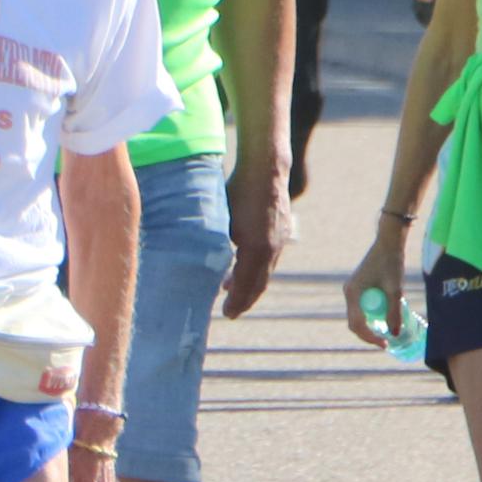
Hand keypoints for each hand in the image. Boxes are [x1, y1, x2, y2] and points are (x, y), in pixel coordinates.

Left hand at [223, 156, 294, 318]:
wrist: (266, 167)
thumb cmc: (238, 190)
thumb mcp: (221, 220)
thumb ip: (214, 245)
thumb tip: (198, 265)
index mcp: (256, 250)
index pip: (247, 286)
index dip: (237, 302)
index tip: (227, 314)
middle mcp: (272, 249)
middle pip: (259, 283)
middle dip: (245, 299)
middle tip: (231, 311)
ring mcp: (281, 239)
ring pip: (265, 271)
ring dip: (250, 283)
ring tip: (231, 288)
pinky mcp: (283, 230)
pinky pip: (270, 258)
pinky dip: (257, 268)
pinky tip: (244, 264)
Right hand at [343, 226, 408, 346]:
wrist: (389, 242)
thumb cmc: (391, 262)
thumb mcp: (395, 289)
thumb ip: (394, 312)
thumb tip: (395, 334)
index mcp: (352, 293)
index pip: (357, 324)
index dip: (370, 337)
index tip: (385, 343)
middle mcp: (349, 292)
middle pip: (355, 322)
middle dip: (369, 334)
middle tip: (386, 342)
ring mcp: (353, 290)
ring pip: (358, 316)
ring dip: (370, 326)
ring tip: (386, 333)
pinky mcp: (359, 287)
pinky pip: (362, 307)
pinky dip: (372, 316)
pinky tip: (384, 319)